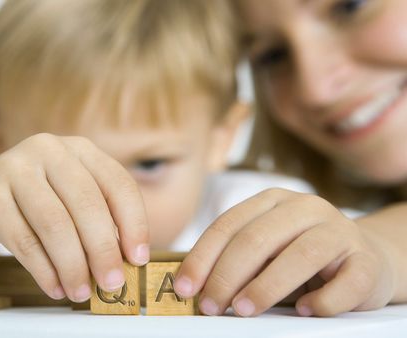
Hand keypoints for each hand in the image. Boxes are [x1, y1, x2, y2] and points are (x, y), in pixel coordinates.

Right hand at [0, 133, 149, 301]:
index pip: (117, 183)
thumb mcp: (70, 196)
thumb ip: (98, 219)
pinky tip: (54, 287)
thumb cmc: (34, 201)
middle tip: (112, 283)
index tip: (138, 259)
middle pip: (86, 204)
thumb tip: (126, 263)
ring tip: (81, 291)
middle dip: (103, 250)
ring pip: (54, 224)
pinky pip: (22, 240)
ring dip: (72, 265)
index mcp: (79, 148)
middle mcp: (48, 149)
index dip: (134, 223)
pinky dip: (43, 270)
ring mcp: (14, 168)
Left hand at [173, 188, 395, 316]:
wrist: (365, 258)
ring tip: (243, 310)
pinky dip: (322, 301)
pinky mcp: (367, 261)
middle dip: (227, 275)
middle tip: (210, 306)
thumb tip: (195, 288)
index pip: (228, 225)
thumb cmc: (300, 257)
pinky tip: (303, 311)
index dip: (202, 258)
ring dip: (266, 287)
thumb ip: (235, 261)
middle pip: (258, 238)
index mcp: (272, 201)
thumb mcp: (265, 250)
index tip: (185, 288)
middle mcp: (306, 208)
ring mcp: (340, 231)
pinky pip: (347, 282)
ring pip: (301, 256)